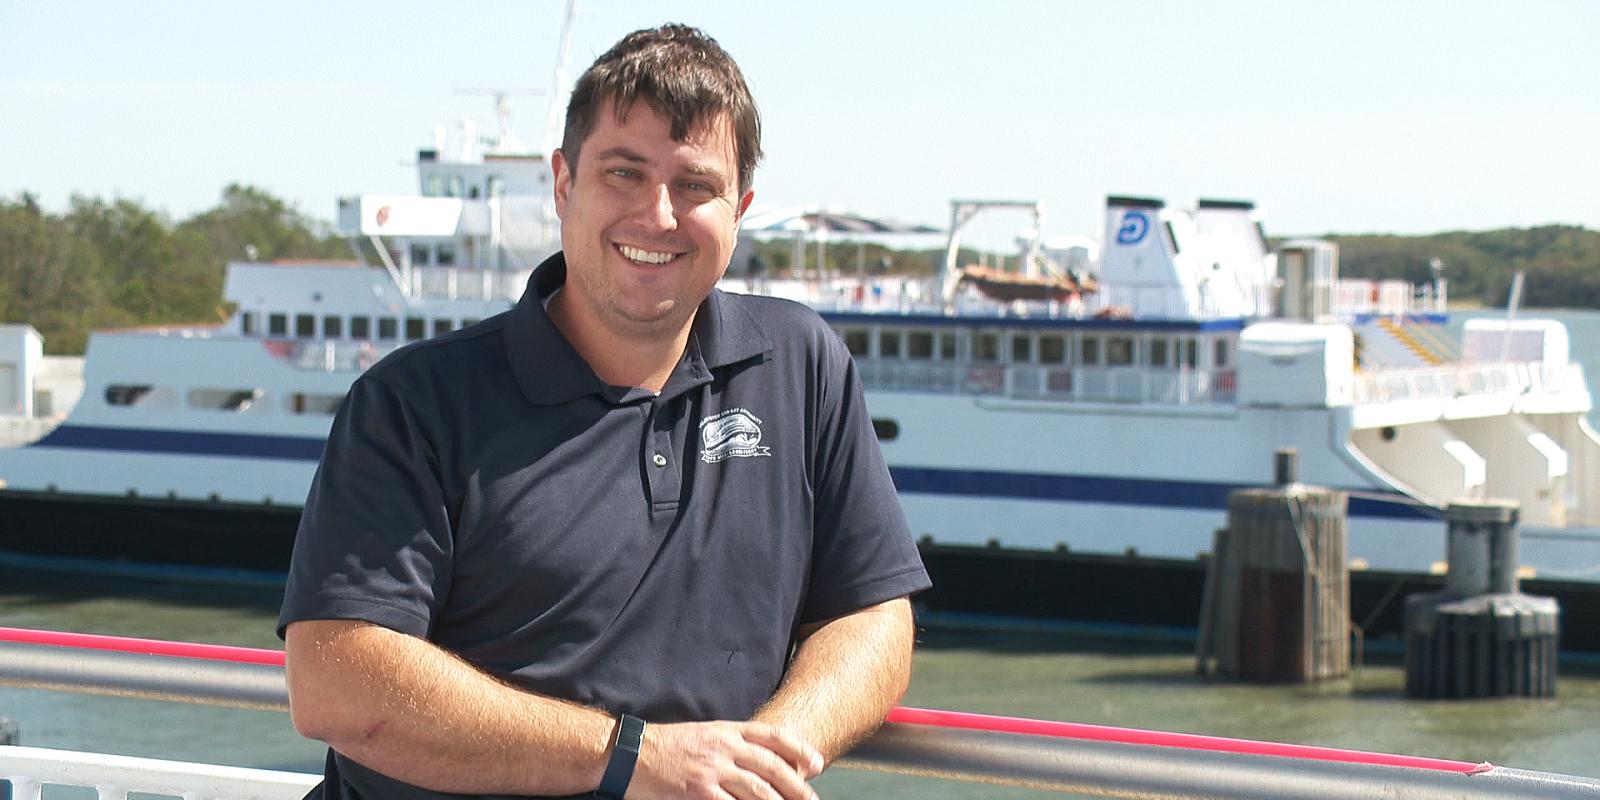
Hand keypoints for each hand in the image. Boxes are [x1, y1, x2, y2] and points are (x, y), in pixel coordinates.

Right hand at [627, 720, 823, 799]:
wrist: (629, 753)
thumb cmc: (668, 746)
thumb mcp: (704, 734)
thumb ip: (732, 743)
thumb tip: (763, 759)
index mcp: (727, 731)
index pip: (772, 736)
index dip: (798, 749)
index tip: (817, 764)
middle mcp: (724, 747)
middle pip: (772, 766)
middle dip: (797, 786)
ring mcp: (712, 770)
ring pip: (758, 790)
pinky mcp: (698, 792)